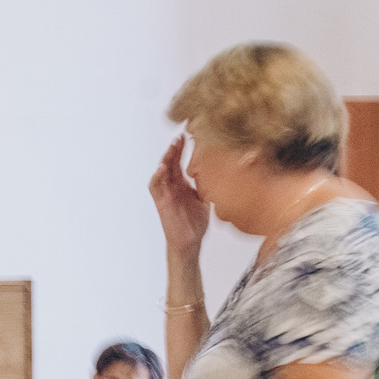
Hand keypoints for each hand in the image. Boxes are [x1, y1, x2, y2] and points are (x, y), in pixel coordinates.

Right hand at [150, 134, 210, 256]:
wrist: (190, 242)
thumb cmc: (196, 223)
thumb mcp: (207, 199)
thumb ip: (209, 185)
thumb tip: (223, 171)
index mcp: (183, 184)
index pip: (181, 162)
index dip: (183, 149)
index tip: (189, 136)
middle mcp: (173, 186)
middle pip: (171, 162)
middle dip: (174, 149)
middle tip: (180, 137)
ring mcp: (166, 193)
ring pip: (162, 171)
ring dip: (165, 159)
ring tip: (171, 148)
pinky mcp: (161, 202)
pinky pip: (155, 187)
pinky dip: (157, 177)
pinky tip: (162, 168)